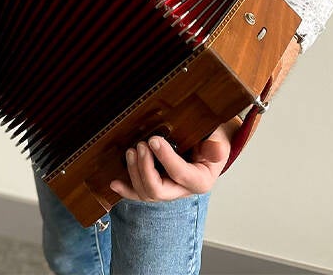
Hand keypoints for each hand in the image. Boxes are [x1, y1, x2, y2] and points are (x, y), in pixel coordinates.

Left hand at [109, 121, 236, 202]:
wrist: (210, 144)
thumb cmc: (212, 141)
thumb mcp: (218, 139)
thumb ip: (215, 145)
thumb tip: (216, 150)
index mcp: (200, 181)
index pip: (180, 174)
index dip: (165, 158)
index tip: (154, 140)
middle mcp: (182, 190)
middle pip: (158, 191)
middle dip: (145, 169)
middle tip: (140, 146)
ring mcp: (168, 190)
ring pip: (146, 192)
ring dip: (135, 173)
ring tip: (131, 151)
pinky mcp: (157, 186)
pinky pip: (139, 193)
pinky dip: (126, 190)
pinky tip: (114, 183)